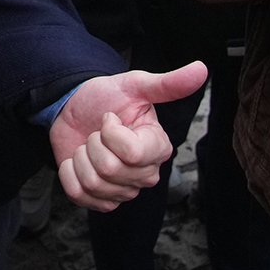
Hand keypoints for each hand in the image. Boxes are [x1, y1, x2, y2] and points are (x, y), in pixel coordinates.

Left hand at [50, 63, 207, 211]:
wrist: (75, 108)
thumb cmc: (106, 97)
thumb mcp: (135, 85)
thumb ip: (168, 83)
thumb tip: (201, 69)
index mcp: (158, 147)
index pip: (132, 153)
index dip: (111, 132)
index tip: (110, 117)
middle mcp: (145, 174)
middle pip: (110, 170)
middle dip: (94, 142)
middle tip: (98, 131)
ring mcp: (124, 190)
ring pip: (93, 183)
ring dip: (80, 157)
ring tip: (89, 144)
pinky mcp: (101, 200)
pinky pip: (79, 195)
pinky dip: (69, 174)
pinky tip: (78, 161)